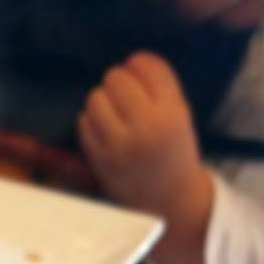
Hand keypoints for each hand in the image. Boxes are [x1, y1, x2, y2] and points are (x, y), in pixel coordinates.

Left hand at [78, 53, 213, 263]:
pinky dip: (90, 121)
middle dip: (118, 82)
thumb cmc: (174, 153)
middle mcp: (146, 127)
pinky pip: (84, 123)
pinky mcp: (100, 160)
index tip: (139, 73)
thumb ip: (160, 87)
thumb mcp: (180, 116)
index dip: (139, 64)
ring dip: (102, 100)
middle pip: (117, 78)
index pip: (147, 66)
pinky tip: (103, 129)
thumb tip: (130, 61)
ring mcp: (120, 145)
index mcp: (172, 113)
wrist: (169, 202)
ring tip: (113, 112)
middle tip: (124, 96)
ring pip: (96, 98)